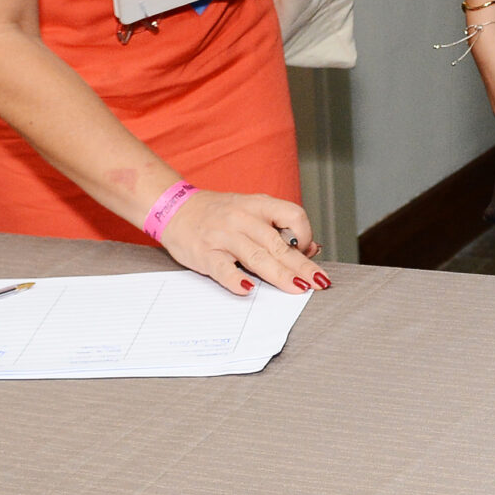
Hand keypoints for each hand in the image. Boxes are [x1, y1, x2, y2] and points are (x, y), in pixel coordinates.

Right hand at [158, 190, 325, 297]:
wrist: (176, 208)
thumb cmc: (220, 214)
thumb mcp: (251, 211)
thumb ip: (278, 229)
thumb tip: (311, 249)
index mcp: (258, 204)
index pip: (293, 214)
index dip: (305, 234)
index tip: (307, 250)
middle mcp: (242, 218)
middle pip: (278, 244)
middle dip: (301, 265)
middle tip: (318, 282)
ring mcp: (223, 235)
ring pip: (256, 256)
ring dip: (279, 274)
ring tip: (297, 288)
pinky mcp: (204, 253)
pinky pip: (222, 267)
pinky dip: (235, 278)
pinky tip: (248, 289)